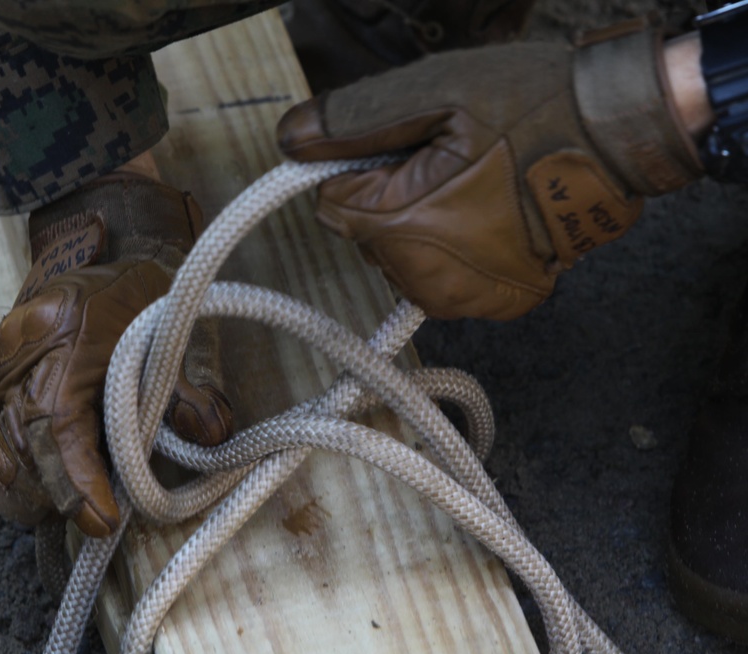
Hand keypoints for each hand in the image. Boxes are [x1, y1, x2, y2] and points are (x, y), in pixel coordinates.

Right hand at [0, 177, 232, 536]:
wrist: (95, 262)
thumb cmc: (134, 299)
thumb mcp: (167, 332)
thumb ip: (187, 388)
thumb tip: (214, 434)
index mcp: (63, 347)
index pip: (57, 428)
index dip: (78, 482)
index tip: (104, 522)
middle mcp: (17, 364)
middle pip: (21, 452)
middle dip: (58, 497)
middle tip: (99, 517)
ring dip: (32, 494)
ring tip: (72, 510)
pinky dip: (0, 479)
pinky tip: (31, 496)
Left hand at [278, 19, 702, 319]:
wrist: (620, 136)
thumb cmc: (534, 107)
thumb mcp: (435, 93)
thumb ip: (355, 121)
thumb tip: (291, 139)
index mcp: (404, 223)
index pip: (333, 206)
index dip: (358, 171)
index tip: (401, 150)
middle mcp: (428, 276)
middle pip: (366, 236)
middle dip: (390, 198)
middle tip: (449, 162)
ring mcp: (466, 297)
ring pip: (402, 259)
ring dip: (422, 226)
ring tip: (476, 187)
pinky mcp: (499, 302)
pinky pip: (444, 279)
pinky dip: (455, 252)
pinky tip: (491, 220)